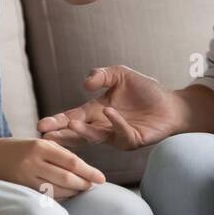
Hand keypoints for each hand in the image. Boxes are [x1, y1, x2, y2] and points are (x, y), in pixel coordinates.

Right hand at [0, 137, 105, 200]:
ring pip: (57, 190)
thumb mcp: (36, 144)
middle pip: (66, 178)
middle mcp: (33, 162)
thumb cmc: (15, 149)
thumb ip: (56, 154)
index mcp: (40, 146)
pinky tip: (66, 197)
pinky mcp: (20, 189)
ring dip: (73, 192)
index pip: (71, 161)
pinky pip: (45, 196)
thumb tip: (81, 169)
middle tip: (94, 187)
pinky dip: (58, 198)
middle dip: (83, 184)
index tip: (101, 178)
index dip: (88, 171)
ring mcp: (25, 177)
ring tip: (82, 191)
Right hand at [37, 65, 182, 150]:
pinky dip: (114, 122)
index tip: (42, 125)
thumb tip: (85, 84)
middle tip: (45, 135)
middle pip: (78, 132)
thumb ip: (102, 74)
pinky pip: (121, 132)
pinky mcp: (132, 140)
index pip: (73, 117)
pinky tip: (109, 111)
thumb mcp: (120, 74)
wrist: (171, 104)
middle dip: (61, 133)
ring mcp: (116, 136)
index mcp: (96, 111)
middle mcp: (103, 126)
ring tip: (70, 124)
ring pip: (95, 136)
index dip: (58, 121)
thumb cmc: (145, 91)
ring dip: (83, 131)